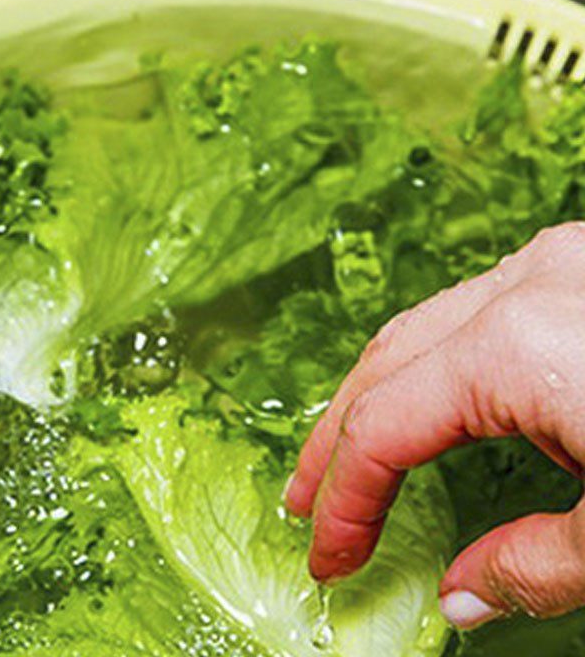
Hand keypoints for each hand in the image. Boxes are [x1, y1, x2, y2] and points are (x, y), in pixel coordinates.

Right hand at [286, 222, 584, 629]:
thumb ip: (534, 566)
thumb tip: (458, 599)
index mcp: (520, 344)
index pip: (385, 426)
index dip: (344, 498)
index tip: (328, 555)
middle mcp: (523, 283)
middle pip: (384, 363)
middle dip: (335, 437)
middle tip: (302, 498)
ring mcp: (549, 262)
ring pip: (421, 327)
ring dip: (376, 394)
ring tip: (349, 454)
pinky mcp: (571, 262)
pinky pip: (471, 310)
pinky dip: (430, 363)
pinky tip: (428, 400)